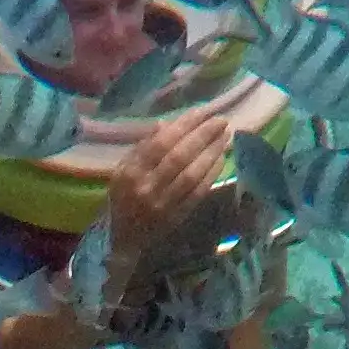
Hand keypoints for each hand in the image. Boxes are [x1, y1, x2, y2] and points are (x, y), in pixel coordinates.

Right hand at [102, 106, 232, 270]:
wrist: (123, 237)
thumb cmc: (123, 197)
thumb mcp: (123, 169)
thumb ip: (143, 146)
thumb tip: (166, 124)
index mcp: (131, 172)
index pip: (161, 143)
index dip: (184, 125)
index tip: (202, 111)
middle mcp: (147, 187)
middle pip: (179, 156)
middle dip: (203, 135)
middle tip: (221, 120)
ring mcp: (163, 204)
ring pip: (191, 174)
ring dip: (211, 153)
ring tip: (225, 136)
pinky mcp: (176, 217)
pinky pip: (197, 192)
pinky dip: (211, 174)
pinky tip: (221, 159)